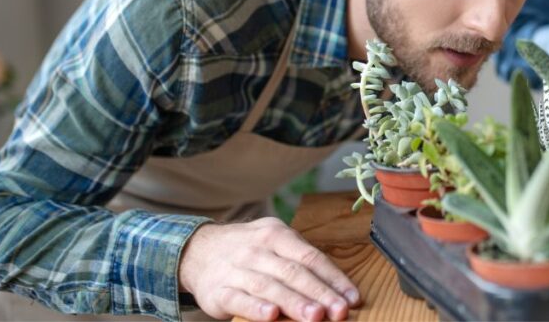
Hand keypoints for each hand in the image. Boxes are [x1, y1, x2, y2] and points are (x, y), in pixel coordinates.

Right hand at [179, 218, 359, 321]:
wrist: (197, 250)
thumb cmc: (248, 250)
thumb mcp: (274, 243)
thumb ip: (300, 260)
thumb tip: (336, 287)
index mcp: (276, 235)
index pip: (311, 257)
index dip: (333, 278)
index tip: (352, 298)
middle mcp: (257, 250)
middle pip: (293, 272)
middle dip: (319, 293)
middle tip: (339, 311)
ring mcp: (236, 269)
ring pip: (269, 287)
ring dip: (294, 303)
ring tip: (315, 317)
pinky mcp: (218, 290)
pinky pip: (239, 299)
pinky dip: (255, 308)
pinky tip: (271, 316)